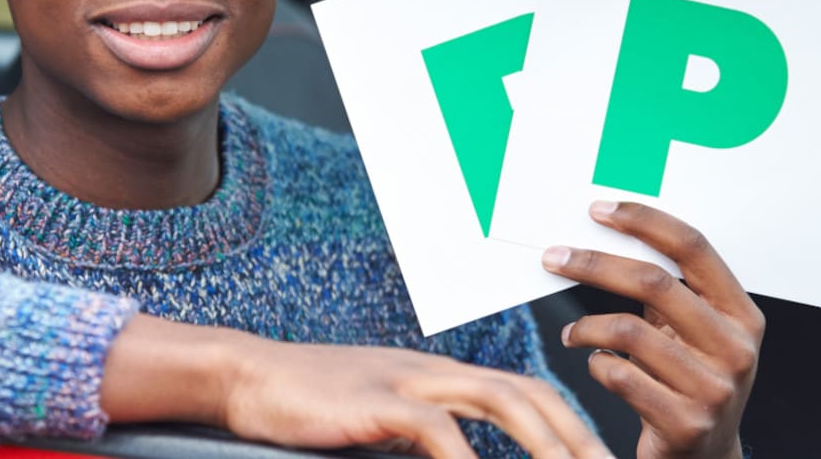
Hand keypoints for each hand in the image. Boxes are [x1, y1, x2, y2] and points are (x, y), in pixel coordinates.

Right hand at [102, 315, 609, 458]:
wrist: (244, 378)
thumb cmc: (308, 406)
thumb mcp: (379, 418)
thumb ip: (426, 435)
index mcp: (439, 375)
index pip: (524, 390)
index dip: (569, 422)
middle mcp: (433, 370)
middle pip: (527, 391)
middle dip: (576, 434)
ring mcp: (406, 380)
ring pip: (499, 401)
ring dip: (544, 443)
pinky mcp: (374, 401)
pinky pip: (436, 429)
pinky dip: (467, 458)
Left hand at [542, 201, 762, 458]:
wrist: (707, 458)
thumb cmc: (692, 381)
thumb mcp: (696, 333)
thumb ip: (668, 293)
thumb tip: (606, 237)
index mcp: (742, 314)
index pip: (693, 248)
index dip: (644, 222)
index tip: (599, 210)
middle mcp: (736, 348)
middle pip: (654, 282)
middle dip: (594, 263)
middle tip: (554, 258)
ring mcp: (713, 388)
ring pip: (628, 332)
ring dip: (586, 327)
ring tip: (573, 334)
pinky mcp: (685, 423)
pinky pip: (620, 376)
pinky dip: (597, 365)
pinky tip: (597, 366)